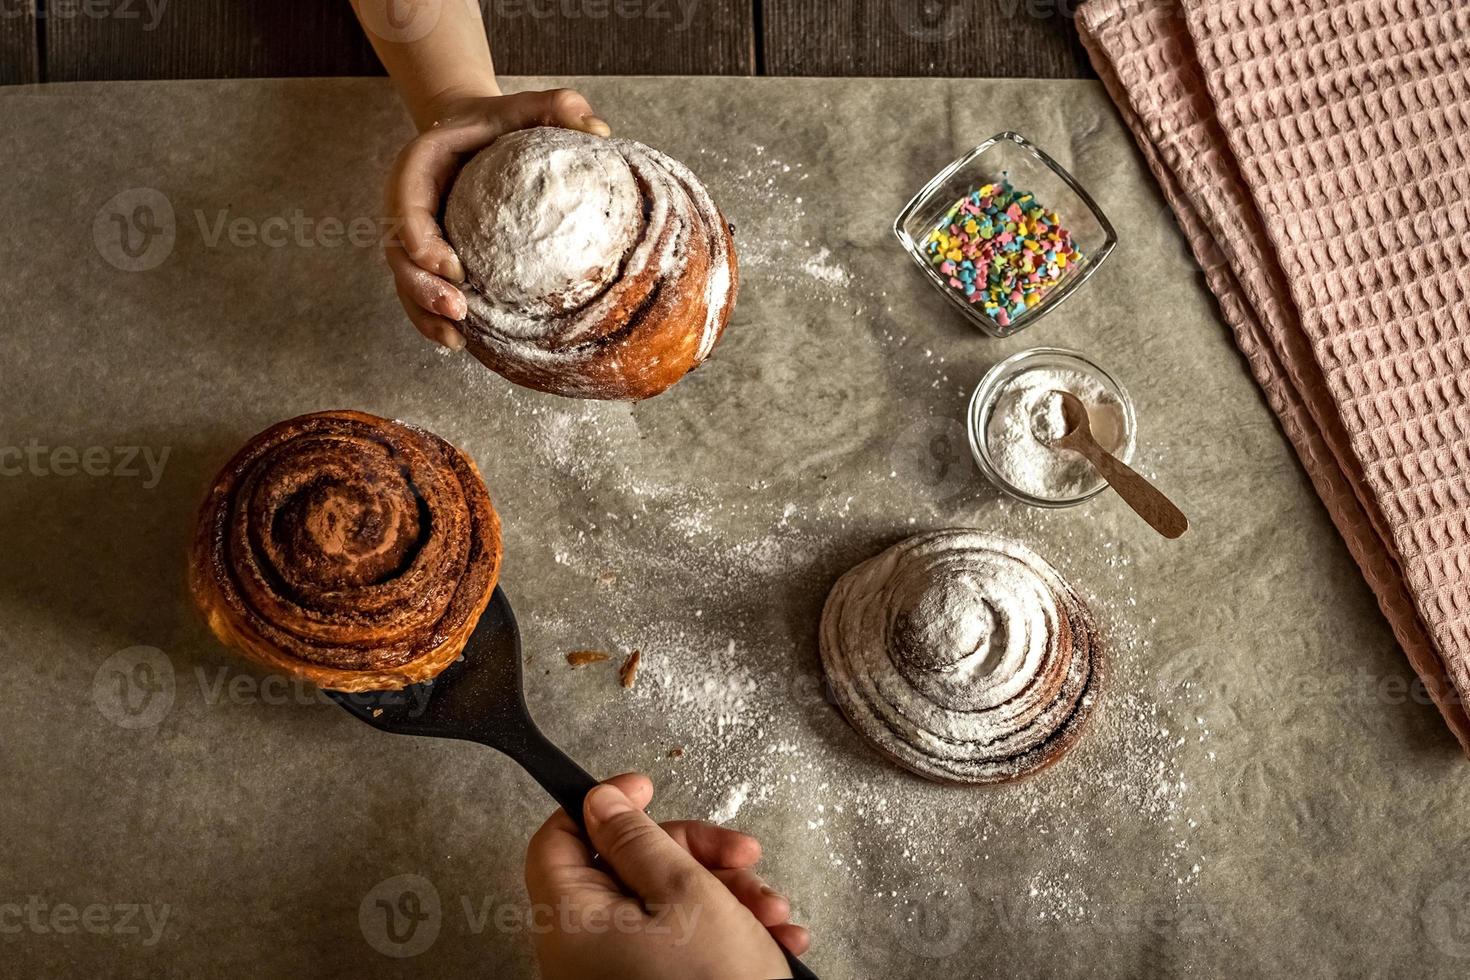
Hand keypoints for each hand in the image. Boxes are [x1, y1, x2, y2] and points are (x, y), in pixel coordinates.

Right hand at [384, 88, 610, 349]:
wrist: (473, 132)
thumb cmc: (501, 122)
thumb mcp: (526, 106)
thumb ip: (559, 106)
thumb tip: (600, 132)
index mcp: (419, 166)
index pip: (407, 205)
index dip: (421, 239)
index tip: (452, 266)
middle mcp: (409, 205)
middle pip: (400, 253)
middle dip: (421, 288)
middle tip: (458, 309)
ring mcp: (415, 236)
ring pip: (406, 282)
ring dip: (424, 314)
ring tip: (456, 341)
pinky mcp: (428, 259)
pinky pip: (421, 293)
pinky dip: (433, 320)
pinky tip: (460, 343)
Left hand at [524, 772, 809, 979]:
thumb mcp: (684, 892)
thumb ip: (638, 839)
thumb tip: (601, 801)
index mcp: (572, 920)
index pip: (558, 838)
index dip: (603, 805)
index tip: (647, 788)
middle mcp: (583, 951)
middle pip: (625, 866)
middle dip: (695, 854)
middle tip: (740, 856)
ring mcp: (615, 974)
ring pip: (664, 902)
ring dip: (726, 892)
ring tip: (770, 910)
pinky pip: (680, 940)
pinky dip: (727, 929)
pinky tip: (772, 935)